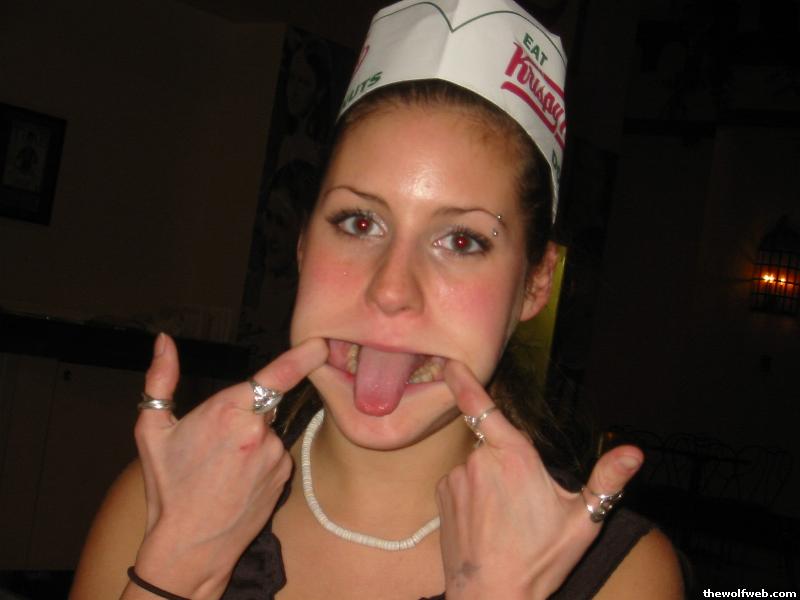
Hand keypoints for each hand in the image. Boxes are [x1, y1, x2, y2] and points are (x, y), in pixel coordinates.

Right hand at [132, 334, 327, 598]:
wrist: (190, 544)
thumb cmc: (169, 485)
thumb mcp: (152, 429)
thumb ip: (161, 379)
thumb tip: (163, 342)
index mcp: (229, 412)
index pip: (277, 374)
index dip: (303, 356)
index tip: (321, 344)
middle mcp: (260, 430)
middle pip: (262, 403)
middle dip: (244, 412)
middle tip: (215, 443)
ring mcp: (276, 454)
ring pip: (268, 429)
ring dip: (252, 437)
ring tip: (223, 467)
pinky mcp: (284, 473)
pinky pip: (275, 452)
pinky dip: (261, 458)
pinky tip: (238, 479)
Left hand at [436, 361, 641, 599]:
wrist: (492, 596)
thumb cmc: (540, 559)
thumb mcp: (583, 520)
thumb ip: (607, 480)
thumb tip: (634, 451)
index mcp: (515, 457)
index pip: (483, 406)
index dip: (465, 380)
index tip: (451, 361)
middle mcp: (479, 460)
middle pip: (494, 444)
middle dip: (507, 463)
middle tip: (523, 506)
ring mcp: (457, 477)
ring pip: (478, 465)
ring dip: (489, 480)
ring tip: (505, 520)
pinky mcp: (443, 496)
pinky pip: (461, 482)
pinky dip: (472, 494)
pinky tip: (485, 523)